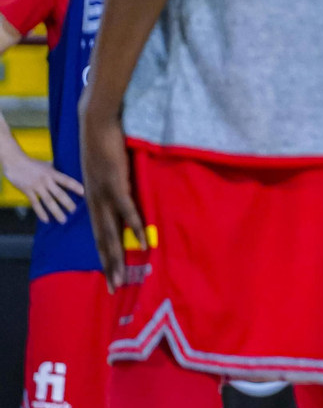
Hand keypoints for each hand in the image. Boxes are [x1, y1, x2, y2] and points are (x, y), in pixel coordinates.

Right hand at [1, 151, 83, 223]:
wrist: (15, 163)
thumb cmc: (33, 163)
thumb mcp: (47, 164)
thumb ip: (56, 169)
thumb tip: (69, 168)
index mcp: (53, 173)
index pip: (66, 181)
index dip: (76, 186)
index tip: (84, 193)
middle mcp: (46, 180)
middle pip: (59, 193)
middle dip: (67, 203)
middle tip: (74, 211)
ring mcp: (37, 186)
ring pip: (48, 201)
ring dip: (56, 211)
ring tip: (63, 220)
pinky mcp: (28, 191)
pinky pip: (35, 203)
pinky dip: (40, 212)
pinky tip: (46, 220)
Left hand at [78, 96, 145, 289]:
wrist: (97, 120)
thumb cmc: (105, 139)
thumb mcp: (109, 167)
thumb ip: (118, 182)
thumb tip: (131, 190)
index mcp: (93, 198)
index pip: (98, 233)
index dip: (104, 255)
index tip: (110, 274)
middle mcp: (95, 201)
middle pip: (102, 240)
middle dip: (108, 266)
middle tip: (114, 288)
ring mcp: (104, 194)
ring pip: (111, 232)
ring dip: (117, 257)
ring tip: (122, 278)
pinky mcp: (116, 183)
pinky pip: (128, 211)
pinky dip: (136, 228)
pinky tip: (143, 243)